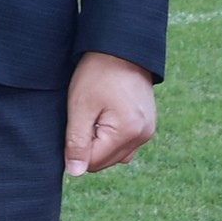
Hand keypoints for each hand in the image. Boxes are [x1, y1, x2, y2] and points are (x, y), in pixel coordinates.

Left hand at [63, 53, 157, 176]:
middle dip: (90, 145)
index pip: (93, 163)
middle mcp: (143, 136)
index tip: (74, 123)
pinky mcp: (147, 124)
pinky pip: (126, 142)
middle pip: (106, 161)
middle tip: (85, 115)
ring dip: (101, 141)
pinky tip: (106, 114)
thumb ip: (76, 143)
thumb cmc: (97, 74)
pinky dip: (112, 136)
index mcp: (128, 133)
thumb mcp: (80, 107)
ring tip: (96, 113)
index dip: (76, 148)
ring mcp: (148, 130)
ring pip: (116, 154)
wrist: (121, 47)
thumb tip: (75, 173)